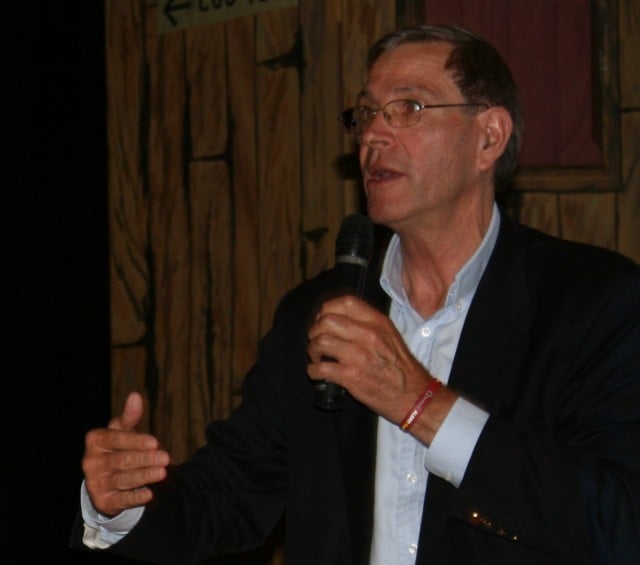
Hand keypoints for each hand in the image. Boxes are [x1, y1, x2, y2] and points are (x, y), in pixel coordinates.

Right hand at [82, 391, 169, 516]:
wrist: (105, 480)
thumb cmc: (117, 448)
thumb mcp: (122, 431)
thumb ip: (129, 417)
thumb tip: (135, 396)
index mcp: (95, 441)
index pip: (116, 440)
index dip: (136, 441)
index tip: (155, 442)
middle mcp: (91, 462)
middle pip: (122, 460)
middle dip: (145, 459)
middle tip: (165, 457)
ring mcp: (96, 483)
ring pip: (123, 480)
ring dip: (144, 476)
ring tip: (162, 472)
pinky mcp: (104, 501)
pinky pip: (121, 500)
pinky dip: (135, 498)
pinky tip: (148, 493)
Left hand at [307, 295, 456, 442]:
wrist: (413, 395)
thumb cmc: (401, 367)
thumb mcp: (390, 335)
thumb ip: (368, 323)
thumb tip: (339, 318)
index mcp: (378, 322)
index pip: (345, 303)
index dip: (327, 309)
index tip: (323, 320)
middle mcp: (368, 335)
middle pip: (327, 320)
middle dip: (314, 330)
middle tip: (316, 341)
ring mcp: (359, 355)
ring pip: (320, 342)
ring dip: (312, 350)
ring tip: (317, 357)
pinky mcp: (351, 376)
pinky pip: (321, 368)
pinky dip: (313, 371)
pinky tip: (318, 373)